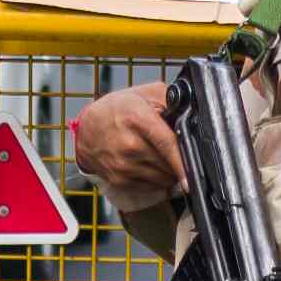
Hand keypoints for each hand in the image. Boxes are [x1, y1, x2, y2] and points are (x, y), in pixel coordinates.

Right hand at [60, 83, 183, 204]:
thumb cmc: (118, 110)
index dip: (182, 162)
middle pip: (168, 165)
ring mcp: (123, 166)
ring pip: (162, 179)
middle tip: (176, 150)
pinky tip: (150, 165)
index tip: (193, 177)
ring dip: (169, 172)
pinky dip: (157, 180)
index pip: (167, 144)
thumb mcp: (144, 94)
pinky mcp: (120, 181)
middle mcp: (129, 145)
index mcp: (137, 120)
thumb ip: (170, 101)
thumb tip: (191, 114)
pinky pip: (151, 187)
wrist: (87, 129)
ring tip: (163, 157)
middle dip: (179, 161)